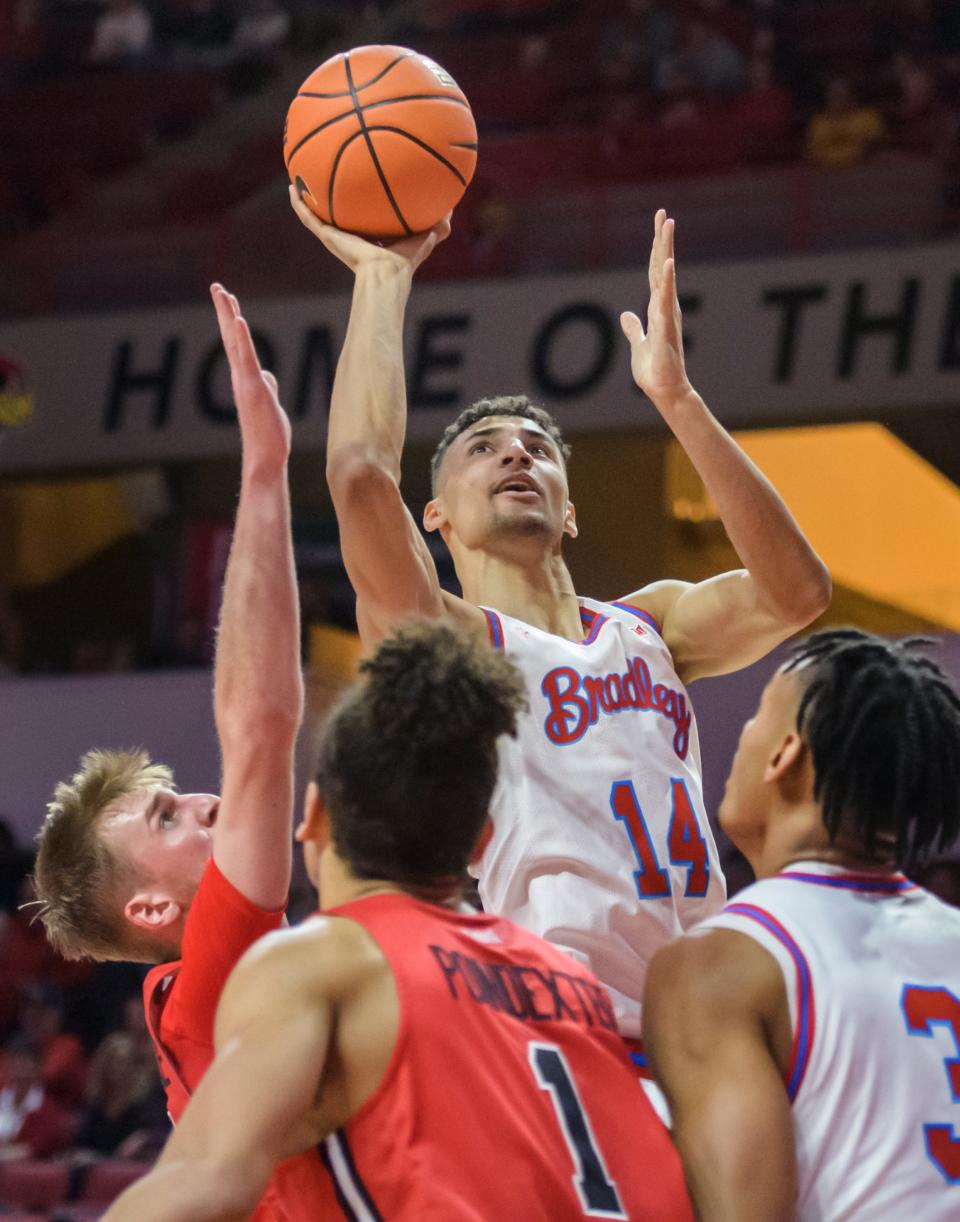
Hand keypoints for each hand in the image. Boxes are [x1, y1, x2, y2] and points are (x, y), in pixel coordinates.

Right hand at [211, 284, 290, 475]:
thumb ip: (266, 386)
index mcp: (244, 379)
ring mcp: (245, 382)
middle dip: (224, 310)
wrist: (266, 456)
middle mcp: (240, 377)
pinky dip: (241, 338)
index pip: (237, 344)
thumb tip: (267, 375)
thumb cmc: (268, 434)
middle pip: (230, 337)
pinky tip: (237, 319)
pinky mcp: (253, 388)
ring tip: (223, 294)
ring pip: (235, 343)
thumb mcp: (269, 403)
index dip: (231, 321)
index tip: (227, 299)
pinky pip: (246, 358)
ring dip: (228, 316)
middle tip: (216, 286)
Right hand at [289, 185, 450, 274]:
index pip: (364, 220)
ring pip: (317, 216)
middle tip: (323, 179)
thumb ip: (438, 225)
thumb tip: (452, 210)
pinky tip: (291, 188)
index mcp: (371, 239)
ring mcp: (337, 238)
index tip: (357, 191)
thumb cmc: (405, 260)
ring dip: (308, 199)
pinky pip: (309, 218)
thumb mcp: (425, 236)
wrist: (386, 273)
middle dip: (331, 199)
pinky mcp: (328, 237)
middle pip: (338, 216)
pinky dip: (300, 205)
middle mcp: (351, 238)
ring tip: (297, 181)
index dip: (361, 206)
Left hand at [620, 210, 692, 410]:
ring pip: (666, 276)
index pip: (655, 272)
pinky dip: (667, 281)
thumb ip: (634, 329)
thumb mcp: (638, 344)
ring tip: (668, 226)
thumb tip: (626, 316)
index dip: (656, 249)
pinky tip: (669, 263)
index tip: (658, 225)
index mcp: (658, 308)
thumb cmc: (654, 370)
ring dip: (666, 250)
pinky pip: (666, 300)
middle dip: (662, 239)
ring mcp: (667, 315)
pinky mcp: (666, 328)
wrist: (664, 391)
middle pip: (662, 266)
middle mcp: (665, 306)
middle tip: (663, 213)